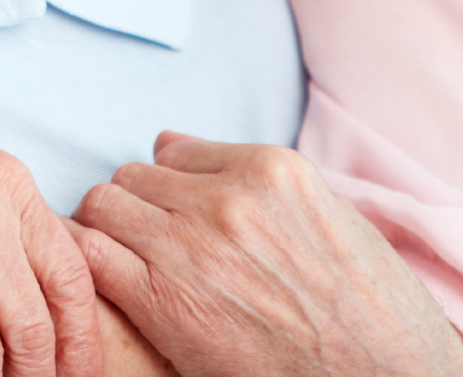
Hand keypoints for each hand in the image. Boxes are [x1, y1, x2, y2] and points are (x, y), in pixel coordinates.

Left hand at [70, 133, 462, 376]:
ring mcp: (192, 246)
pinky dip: (89, 263)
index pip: (174, 150)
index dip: (169, 186)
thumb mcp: (333, 221)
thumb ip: (255, 181)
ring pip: (103, 204)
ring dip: (108, 233)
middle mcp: (227, 198)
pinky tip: (109, 289)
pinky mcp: (163, 300)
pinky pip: (90, 253)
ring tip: (129, 267)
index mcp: (272, 170)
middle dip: (135, 207)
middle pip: (133, 175)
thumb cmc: (373, 316)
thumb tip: (173, 145)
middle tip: (147, 246)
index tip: (172, 215)